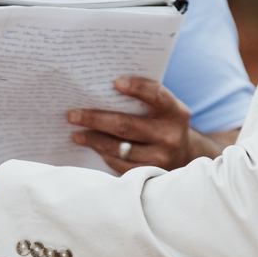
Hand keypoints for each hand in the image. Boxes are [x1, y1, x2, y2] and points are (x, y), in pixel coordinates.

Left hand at [67, 77, 225, 173]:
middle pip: (126, 125)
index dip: (137, 88)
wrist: (185, 156)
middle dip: (95, 119)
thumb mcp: (163, 109)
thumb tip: (102, 89)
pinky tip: (91, 146)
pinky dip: (102, 153)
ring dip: (92, 139)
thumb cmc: (163, 123)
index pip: (156, 95)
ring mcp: (159, 158)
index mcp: (175, 112)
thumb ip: (143, 99)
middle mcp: (169, 136)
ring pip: (117, 147)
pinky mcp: (147, 173)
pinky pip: (118, 164)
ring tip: (76, 133)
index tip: (115, 82)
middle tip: (72, 114)